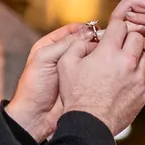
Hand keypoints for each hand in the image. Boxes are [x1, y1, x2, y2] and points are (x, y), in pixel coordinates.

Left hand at [5, 21, 99, 141]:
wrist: (36, 115)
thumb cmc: (33, 88)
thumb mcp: (44, 59)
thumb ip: (64, 44)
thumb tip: (86, 32)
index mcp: (50, 45)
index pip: (72, 31)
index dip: (85, 29)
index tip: (98, 29)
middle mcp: (62, 56)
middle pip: (83, 42)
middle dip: (95, 41)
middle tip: (109, 41)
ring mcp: (72, 70)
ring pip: (90, 56)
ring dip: (99, 54)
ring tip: (110, 52)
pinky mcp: (80, 82)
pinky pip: (93, 71)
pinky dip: (101, 67)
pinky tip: (108, 66)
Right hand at [57, 13, 144, 135]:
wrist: (89, 124)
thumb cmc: (76, 95)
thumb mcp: (66, 64)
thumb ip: (78, 44)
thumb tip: (89, 39)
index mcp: (109, 52)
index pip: (120, 25)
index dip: (115, 26)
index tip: (112, 31)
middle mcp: (127, 62)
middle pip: (137, 38)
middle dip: (127, 39)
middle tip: (118, 46)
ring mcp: (138, 78)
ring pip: (143, 57)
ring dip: (133, 57)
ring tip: (119, 66)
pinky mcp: (143, 93)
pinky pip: (143, 77)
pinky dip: (134, 77)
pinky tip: (120, 84)